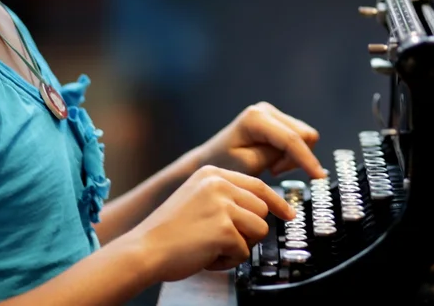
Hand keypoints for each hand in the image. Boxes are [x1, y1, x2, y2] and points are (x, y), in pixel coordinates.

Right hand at [128, 165, 294, 281]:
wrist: (145, 248)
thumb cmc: (169, 231)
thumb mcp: (197, 197)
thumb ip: (225, 197)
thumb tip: (261, 208)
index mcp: (212, 173)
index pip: (257, 185)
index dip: (276, 201)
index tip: (288, 213)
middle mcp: (218, 184)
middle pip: (262, 208)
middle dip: (250, 230)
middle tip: (225, 240)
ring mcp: (222, 205)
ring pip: (259, 229)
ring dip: (241, 245)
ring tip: (214, 247)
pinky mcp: (224, 229)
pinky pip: (244, 250)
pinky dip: (228, 260)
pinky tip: (207, 255)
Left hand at [197, 102, 326, 179]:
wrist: (211, 160)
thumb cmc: (223, 165)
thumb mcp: (247, 165)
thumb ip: (273, 155)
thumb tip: (296, 151)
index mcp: (255, 118)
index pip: (291, 139)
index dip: (307, 159)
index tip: (318, 177)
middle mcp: (265, 110)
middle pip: (303, 134)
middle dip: (296, 158)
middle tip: (275, 171)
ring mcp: (271, 113)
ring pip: (304, 136)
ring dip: (293, 156)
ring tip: (271, 167)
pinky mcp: (276, 120)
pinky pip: (298, 137)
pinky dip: (290, 153)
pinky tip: (273, 160)